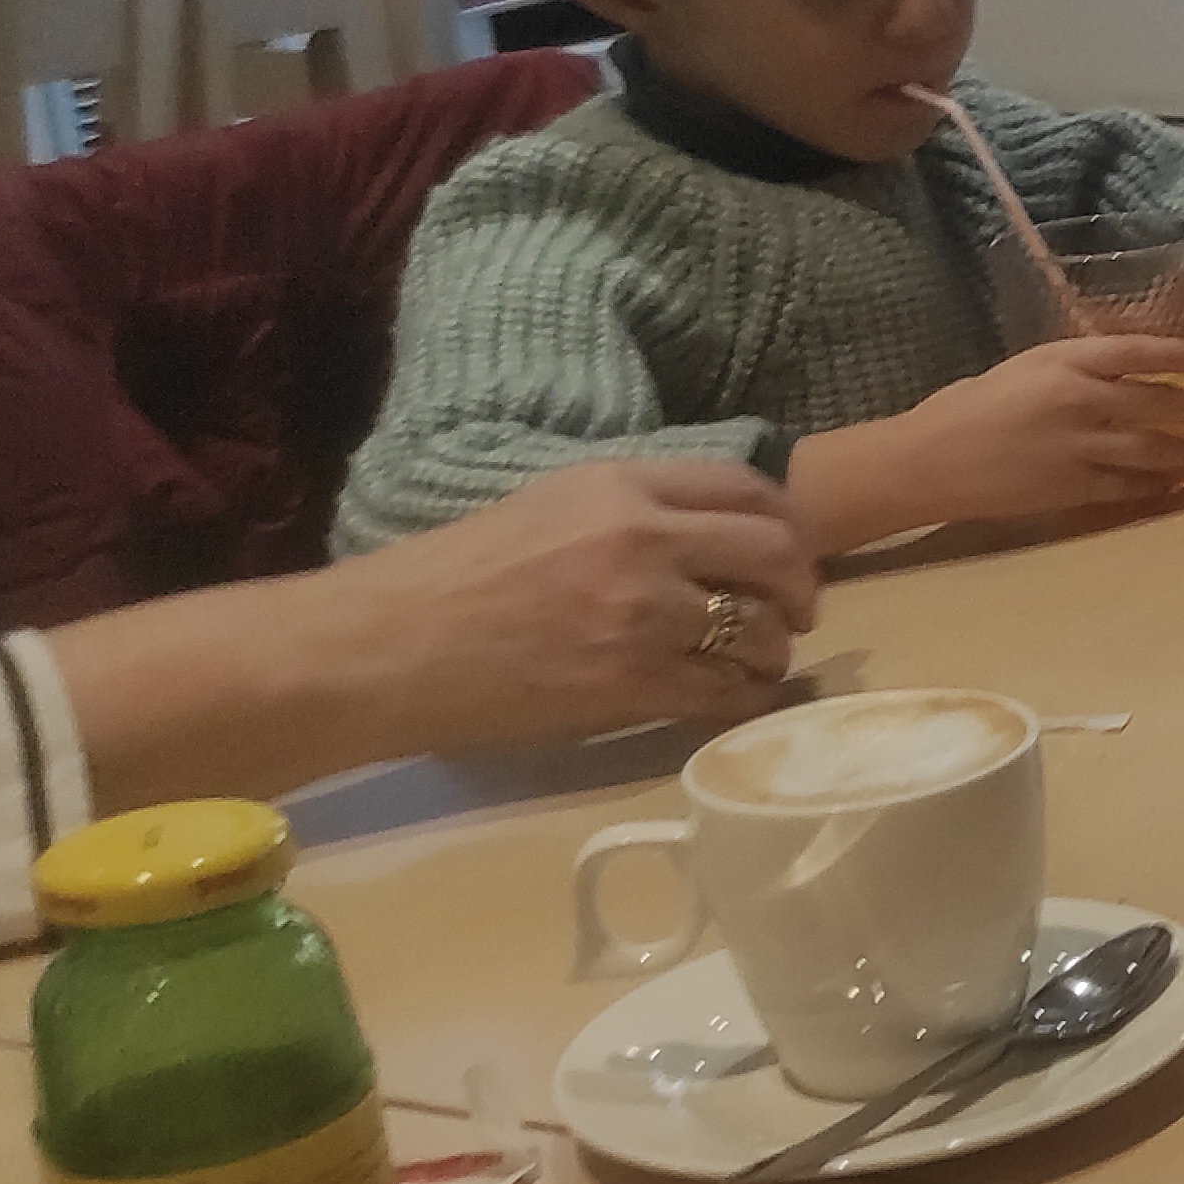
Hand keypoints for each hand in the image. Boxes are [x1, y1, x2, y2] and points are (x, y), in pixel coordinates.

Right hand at [307, 458, 822, 742]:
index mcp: (619, 485)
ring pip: (762, 629)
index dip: (785, 523)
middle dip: (800, 585)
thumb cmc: (452, 578)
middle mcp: (642, 539)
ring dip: (774, 649)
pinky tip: (732, 697)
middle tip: (796, 611)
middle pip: (775, 552)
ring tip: (757, 660)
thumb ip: (634, 510)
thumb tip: (716, 534)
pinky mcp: (631, 684)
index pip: (747, 487)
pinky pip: (726, 692)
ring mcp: (641, 614)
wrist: (383, 648)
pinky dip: (745, 697)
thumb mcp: (548, 508)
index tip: (789, 551)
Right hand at [793, 333, 1183, 547]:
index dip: (1180, 355)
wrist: (931, 461)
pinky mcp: (1075, 488)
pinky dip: (1158, 485)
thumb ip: (1074, 367)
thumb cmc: (970, 407)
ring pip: (1154, 449)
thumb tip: (1122, 370)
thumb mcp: (1025, 367)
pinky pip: (1131, 486)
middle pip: (1160, 402)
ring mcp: (1081, 448)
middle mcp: (1080, 400)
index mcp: (1064, 362)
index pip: (1138, 351)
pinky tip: (1177, 483)